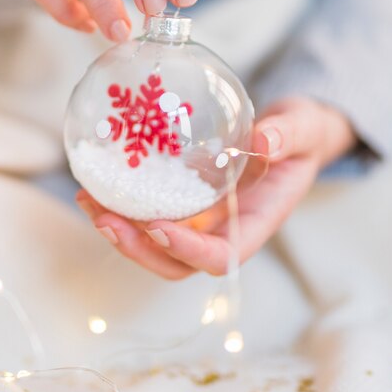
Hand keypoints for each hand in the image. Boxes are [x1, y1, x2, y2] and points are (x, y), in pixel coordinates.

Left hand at [76, 98, 356, 278]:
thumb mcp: (302, 128)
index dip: (189, 251)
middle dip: (139, 249)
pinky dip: (122, 206)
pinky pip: (151, 214)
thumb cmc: (300, 136)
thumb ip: (288, 135)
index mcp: (256, 223)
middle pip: (177, 263)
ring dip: (121, 232)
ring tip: (89, 201)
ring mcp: (202, 219)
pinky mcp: (186, 201)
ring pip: (157, 245)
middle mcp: (225, 229)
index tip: (159, 228)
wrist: (290, 136)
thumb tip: (263, 141)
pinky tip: (97, 185)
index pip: (221, 255)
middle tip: (105, 218)